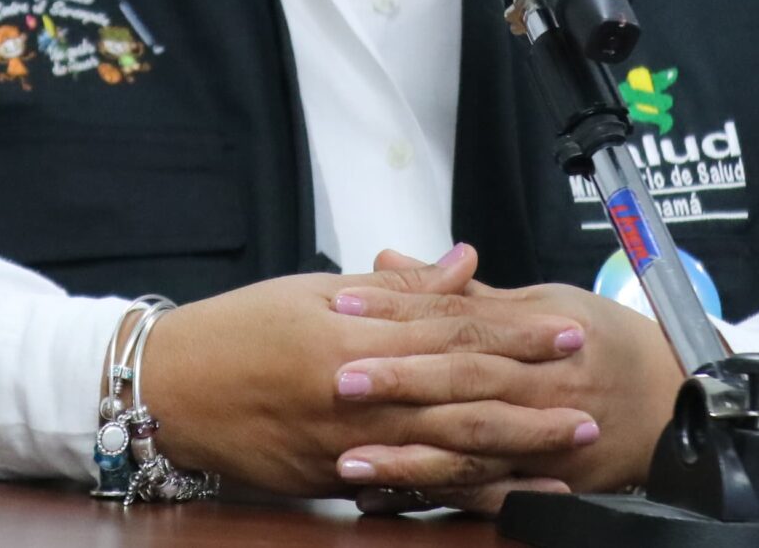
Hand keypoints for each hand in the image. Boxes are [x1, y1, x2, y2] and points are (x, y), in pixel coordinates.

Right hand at [138, 245, 596, 497]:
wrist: (170, 390)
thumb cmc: (240, 329)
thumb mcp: (316, 290)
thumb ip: (397, 287)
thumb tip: (464, 262)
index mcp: (355, 337)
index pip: (452, 332)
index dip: (514, 332)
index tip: (564, 329)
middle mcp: (357, 397)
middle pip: (461, 400)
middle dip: (530, 403)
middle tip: (588, 404)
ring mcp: (348, 447)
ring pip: (445, 454)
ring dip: (512, 456)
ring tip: (566, 457)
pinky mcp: (335, 481)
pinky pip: (409, 489)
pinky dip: (461, 494)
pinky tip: (501, 496)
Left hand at [328, 248, 685, 511]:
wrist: (675, 401)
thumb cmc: (607, 342)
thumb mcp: (546, 301)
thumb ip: (462, 290)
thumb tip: (390, 258)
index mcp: (543, 330)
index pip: (462, 318)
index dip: (402, 311)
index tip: (346, 306)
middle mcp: (546, 385)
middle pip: (467, 380)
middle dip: (402, 380)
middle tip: (341, 379)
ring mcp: (548, 440)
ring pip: (473, 447)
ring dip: (410, 455)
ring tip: (351, 456)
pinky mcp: (548, 483)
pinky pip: (487, 495)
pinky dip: (439, 497)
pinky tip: (391, 496)